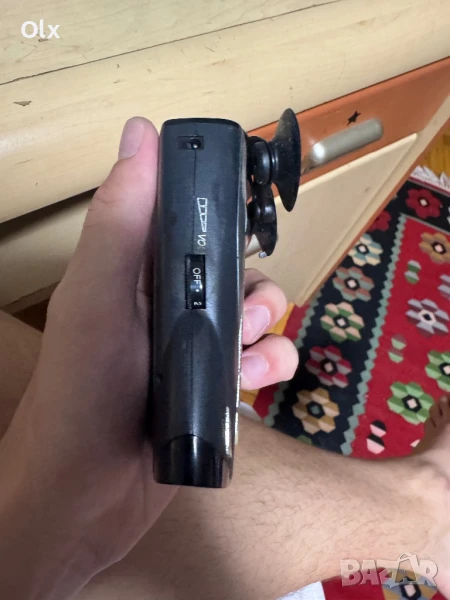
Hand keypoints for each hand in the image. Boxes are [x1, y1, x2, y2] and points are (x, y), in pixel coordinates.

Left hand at [0, 117, 297, 598]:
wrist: (87, 497)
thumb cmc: (84, 391)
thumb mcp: (99, 297)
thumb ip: (121, 220)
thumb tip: (140, 131)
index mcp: (133, 268)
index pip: (185, 215)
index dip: (219, 203)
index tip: (249, 207)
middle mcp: (163, 301)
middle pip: (229, 264)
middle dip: (249, 278)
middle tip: (242, 306)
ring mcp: (190, 344)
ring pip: (251, 311)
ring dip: (264, 322)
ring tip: (248, 348)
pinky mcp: (213, 385)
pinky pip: (261, 359)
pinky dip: (270, 362)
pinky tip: (257, 379)